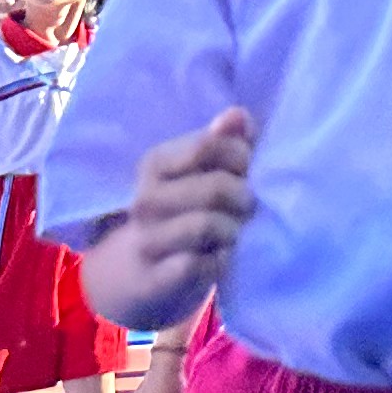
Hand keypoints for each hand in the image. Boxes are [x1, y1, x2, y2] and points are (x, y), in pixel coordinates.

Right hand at [78, 106, 254, 327]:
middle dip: (243, 197)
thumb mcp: (209, 169)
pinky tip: (220, 257)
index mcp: (156, 163)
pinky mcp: (155, 276)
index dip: (240, 155)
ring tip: (234, 231)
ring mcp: (147, 239)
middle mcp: (144, 199)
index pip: (209, 145)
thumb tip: (236, 116)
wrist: (147, 269)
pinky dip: (220, 260)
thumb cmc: (192, 206)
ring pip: (207, 226)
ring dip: (233, 229)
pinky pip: (200, 264)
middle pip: (216, 188)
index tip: (246, 169)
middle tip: (247, 206)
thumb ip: (228, 140)